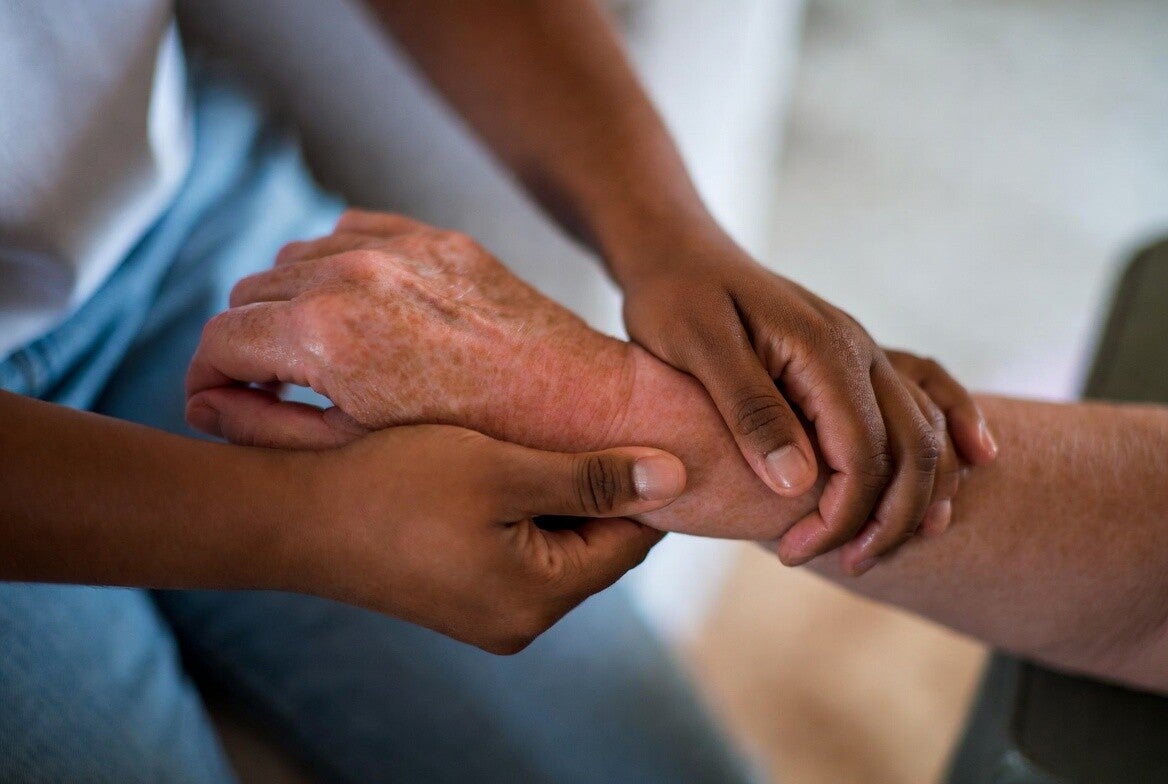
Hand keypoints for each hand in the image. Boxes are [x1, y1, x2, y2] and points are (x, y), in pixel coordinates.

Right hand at [186, 210, 633, 452]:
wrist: (580, 407)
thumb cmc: (474, 446)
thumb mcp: (358, 449)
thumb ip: (266, 425)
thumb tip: (204, 407)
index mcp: (326, 333)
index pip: (220, 339)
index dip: (205, 377)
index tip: (214, 402)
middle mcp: (353, 273)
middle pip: (250, 292)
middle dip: (245, 342)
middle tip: (262, 386)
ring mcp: (399, 247)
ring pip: (298, 258)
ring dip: (288, 303)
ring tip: (311, 355)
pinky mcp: (438, 239)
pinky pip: (354, 232)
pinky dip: (337, 268)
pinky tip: (355, 312)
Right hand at [283, 424, 681, 653]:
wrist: (293, 514)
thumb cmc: (396, 484)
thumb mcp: (504, 471)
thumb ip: (594, 478)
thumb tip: (679, 478)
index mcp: (539, 597)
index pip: (630, 539)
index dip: (641, 481)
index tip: (635, 425)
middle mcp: (519, 619)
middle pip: (594, 544)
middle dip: (595, 486)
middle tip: (584, 420)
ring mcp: (485, 612)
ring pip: (554, 542)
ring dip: (555, 492)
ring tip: (538, 434)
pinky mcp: (457, 595)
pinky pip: (515, 548)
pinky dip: (519, 507)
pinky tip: (502, 462)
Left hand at [616, 231, 994, 566]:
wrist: (678, 251)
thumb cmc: (675, 296)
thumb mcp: (696, 349)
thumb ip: (750, 410)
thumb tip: (799, 484)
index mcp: (823, 350)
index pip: (862, 454)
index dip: (840, 516)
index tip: (793, 550)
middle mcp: (859, 349)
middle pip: (911, 450)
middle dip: (887, 521)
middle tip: (845, 564)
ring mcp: (865, 350)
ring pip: (926, 431)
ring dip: (918, 495)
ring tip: (882, 545)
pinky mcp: (856, 356)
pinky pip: (926, 391)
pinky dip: (956, 428)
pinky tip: (977, 459)